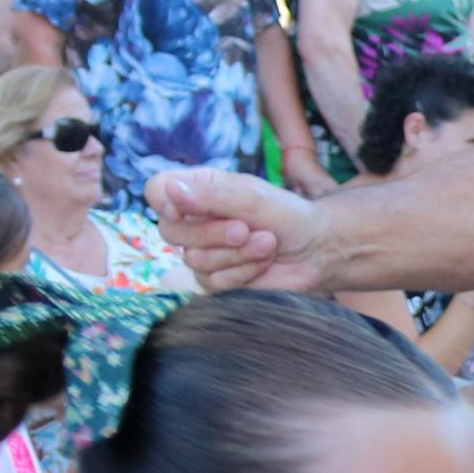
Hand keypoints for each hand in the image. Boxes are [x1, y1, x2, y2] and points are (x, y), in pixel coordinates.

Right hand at [154, 166, 331, 293]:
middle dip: (213, 233)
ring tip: (267, 242)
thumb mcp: (253, 197)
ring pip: (194, 261)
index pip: (157, 189)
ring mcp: (202, 253)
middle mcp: (194, 221)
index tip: (184, 208)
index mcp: (199, 190)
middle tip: (247, 229)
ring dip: (237, 254)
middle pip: (170, 231)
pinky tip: (263, 262)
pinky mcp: (215, 281)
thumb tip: (169, 190)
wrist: (316, 251)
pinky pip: (212, 282)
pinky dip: (243, 271)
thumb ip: (212, 195)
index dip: (164, 199)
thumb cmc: (288, 215)